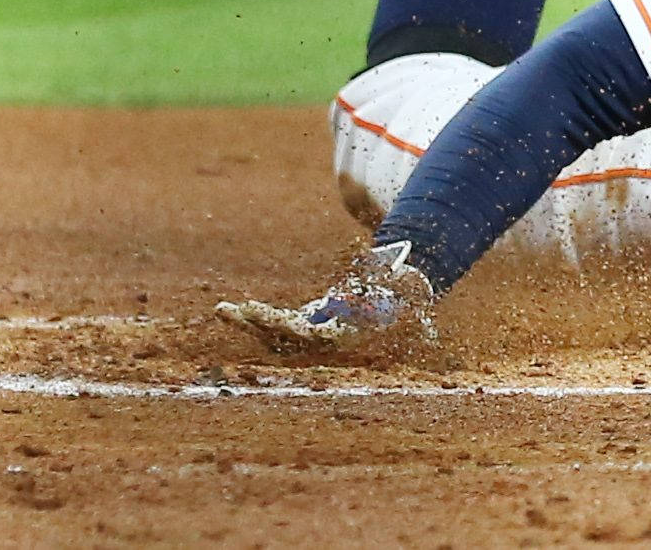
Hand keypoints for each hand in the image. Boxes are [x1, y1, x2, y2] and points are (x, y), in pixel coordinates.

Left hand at [216, 242, 434, 350]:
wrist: (392, 313)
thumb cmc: (399, 307)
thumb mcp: (410, 309)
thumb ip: (416, 316)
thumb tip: (429, 330)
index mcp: (342, 338)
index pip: (308, 335)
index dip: (283, 325)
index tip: (263, 313)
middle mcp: (320, 343)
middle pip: (281, 337)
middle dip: (256, 323)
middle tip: (230, 309)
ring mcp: (308, 337)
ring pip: (270, 335)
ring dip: (245, 324)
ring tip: (221, 309)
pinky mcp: (301, 328)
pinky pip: (271, 326)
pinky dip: (251, 319)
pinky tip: (231, 311)